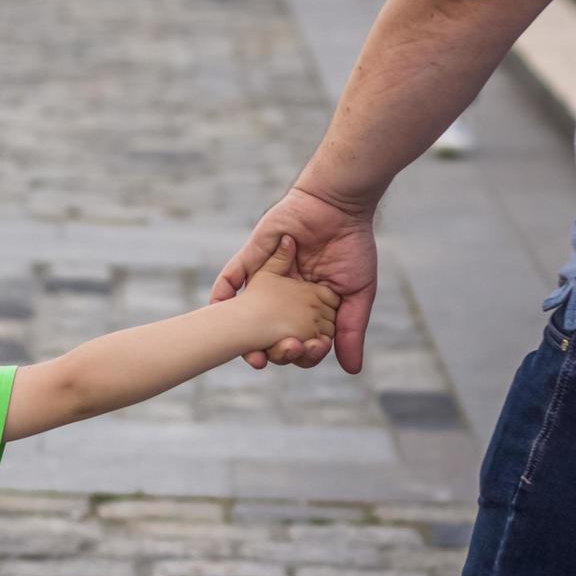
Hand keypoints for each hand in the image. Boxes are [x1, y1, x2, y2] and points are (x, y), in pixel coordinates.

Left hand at [213, 186, 376, 372]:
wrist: (338, 205)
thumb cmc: (352, 247)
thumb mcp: (357, 293)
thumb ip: (350, 331)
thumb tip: (352, 370)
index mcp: (307, 309)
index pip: (298, 340)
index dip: (299, 353)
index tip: (304, 353)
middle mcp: (283, 298)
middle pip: (269, 334)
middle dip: (270, 350)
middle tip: (272, 357)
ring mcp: (265, 279)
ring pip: (247, 314)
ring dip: (242, 336)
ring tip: (249, 353)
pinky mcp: (252, 259)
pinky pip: (230, 279)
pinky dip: (221, 296)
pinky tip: (218, 313)